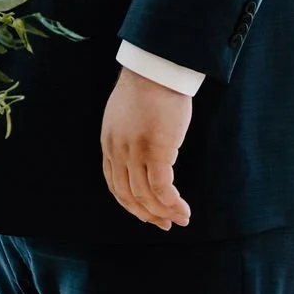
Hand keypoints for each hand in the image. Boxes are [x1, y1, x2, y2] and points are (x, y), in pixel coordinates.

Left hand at [101, 68, 192, 230]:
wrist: (155, 70)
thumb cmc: (147, 88)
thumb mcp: (127, 116)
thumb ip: (129, 138)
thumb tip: (144, 155)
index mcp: (109, 143)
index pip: (114, 184)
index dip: (131, 204)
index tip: (148, 214)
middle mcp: (118, 150)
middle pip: (128, 195)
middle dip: (147, 214)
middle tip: (165, 224)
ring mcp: (135, 152)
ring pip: (146, 195)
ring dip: (165, 212)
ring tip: (182, 218)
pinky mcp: (156, 150)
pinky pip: (162, 188)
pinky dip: (172, 203)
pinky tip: (183, 208)